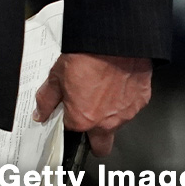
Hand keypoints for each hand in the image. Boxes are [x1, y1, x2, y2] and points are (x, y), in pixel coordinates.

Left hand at [33, 52, 151, 157]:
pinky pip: (133, 106)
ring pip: (118, 124)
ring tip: (106, 89)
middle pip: (102, 146)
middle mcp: (106, 122)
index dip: (71, 121)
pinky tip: (120, 81)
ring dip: (112, 113)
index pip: (73, 132)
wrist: (116, 39)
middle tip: (91, 118)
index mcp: (82, 120)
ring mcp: (127, 112)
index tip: (72, 113)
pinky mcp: (143, 98)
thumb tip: (41, 112)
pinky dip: (127, 97)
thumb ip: (47, 100)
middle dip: (96, 140)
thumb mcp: (56, 76)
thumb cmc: (88, 55)